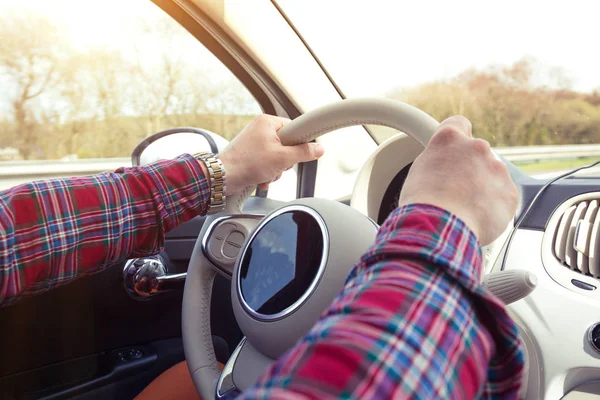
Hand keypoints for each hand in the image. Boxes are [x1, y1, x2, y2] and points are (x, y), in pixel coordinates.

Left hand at [219, 114, 324, 193]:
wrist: (224, 177)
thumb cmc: (248, 163)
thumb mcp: (283, 158)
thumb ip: (304, 153)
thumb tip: (319, 149)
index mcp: (267, 122)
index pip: (294, 128)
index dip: (298, 144)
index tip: (299, 153)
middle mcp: (260, 128)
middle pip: (286, 145)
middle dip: (284, 161)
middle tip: (278, 165)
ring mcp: (254, 142)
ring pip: (277, 157)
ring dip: (276, 170)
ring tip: (267, 173)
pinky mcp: (249, 154)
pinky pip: (266, 162)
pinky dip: (266, 172)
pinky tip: (261, 178)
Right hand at [398, 116, 517, 244]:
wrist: (437, 229)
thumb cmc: (422, 205)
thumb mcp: (420, 171)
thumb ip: (438, 161)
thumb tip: (443, 168)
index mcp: (449, 140)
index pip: (459, 124)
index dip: (458, 137)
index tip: (457, 147)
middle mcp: (476, 148)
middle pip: (477, 153)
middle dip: (470, 168)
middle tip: (455, 189)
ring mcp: (496, 169)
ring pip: (492, 175)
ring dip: (482, 188)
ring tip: (464, 209)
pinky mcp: (509, 192)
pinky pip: (503, 197)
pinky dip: (493, 206)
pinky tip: (476, 217)